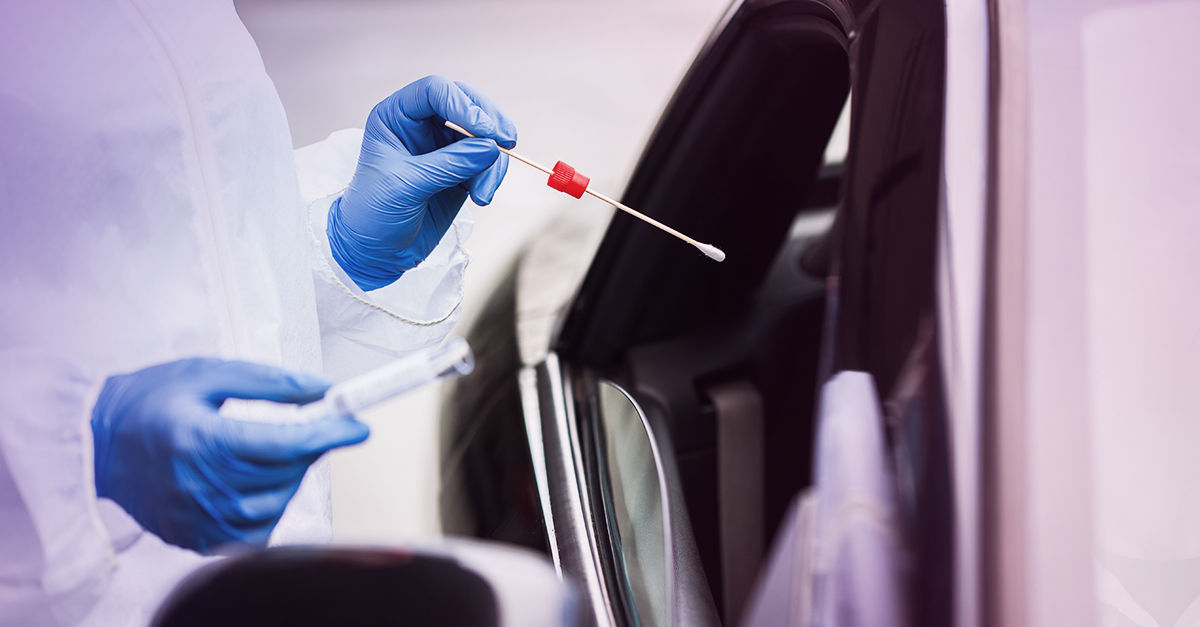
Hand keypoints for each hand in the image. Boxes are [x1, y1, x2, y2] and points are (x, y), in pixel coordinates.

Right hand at [90, 358, 369, 553]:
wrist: (96, 444)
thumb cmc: (151, 401)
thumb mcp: (209, 375)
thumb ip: (270, 382)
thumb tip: (323, 389)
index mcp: (201, 440)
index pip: (283, 443)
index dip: (329, 434)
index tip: (359, 426)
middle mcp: (200, 486)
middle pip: (285, 473)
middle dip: (308, 447)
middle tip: (305, 425)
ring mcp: (197, 518)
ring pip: (276, 504)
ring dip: (288, 476)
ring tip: (267, 450)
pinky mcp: (195, 538)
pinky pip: (255, 530)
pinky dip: (267, 505)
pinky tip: (253, 480)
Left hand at [328, 75, 517, 290]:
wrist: (376, 251)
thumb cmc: (373, 214)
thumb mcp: (406, 186)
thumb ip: (449, 165)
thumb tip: (491, 149)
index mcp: (396, 116)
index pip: (435, 91)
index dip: (463, 105)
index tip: (485, 130)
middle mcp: (421, 125)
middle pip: (467, 104)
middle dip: (489, 123)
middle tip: (506, 144)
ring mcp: (443, 147)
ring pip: (483, 136)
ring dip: (493, 162)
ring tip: (484, 194)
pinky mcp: (461, 170)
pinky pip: (488, 162)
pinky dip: (493, 176)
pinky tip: (482, 196)